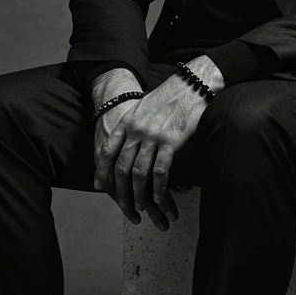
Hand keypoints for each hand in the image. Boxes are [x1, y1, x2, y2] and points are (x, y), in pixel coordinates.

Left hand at [92, 69, 215, 230]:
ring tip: (146, 211)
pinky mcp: (170, 140)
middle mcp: (136, 130)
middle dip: (122, 194)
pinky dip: (159, 189)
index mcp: (127, 122)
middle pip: (121, 168)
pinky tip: (161, 200)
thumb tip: (124, 142)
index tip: (104, 188)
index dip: (102, 172)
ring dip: (141, 197)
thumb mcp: (144, 107)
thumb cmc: (171, 96)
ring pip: (139, 174)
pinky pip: (160, 171)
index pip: (106, 151)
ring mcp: (152, 135)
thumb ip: (132, 126)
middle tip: (127, 210)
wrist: (193, 83)